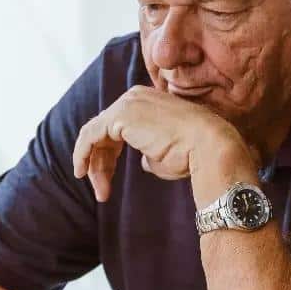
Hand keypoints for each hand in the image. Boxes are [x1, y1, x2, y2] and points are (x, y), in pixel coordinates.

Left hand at [72, 86, 254, 202]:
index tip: (107, 180)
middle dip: (100, 163)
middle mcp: (136, 97)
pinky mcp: (120, 116)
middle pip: (104, 131)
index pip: (118, 127)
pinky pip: (90, 136)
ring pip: (95, 135)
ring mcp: (127, 104)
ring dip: (94, 165)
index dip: (109, 155)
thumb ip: (150, 155)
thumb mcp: (167, 154)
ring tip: (100, 192)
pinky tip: (82, 173)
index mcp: (148, 102)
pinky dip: (82, 154)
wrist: (208, 146)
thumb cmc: (194, 154)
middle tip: (102, 191)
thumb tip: (142, 163)